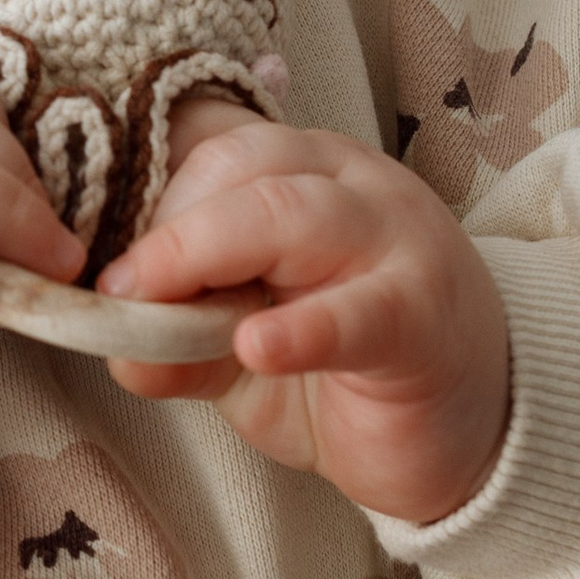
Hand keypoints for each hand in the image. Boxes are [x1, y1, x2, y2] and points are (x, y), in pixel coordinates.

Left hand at [97, 116, 510, 523]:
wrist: (475, 426)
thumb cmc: (353, 371)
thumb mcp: (246, 354)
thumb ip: (181, 343)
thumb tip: (112, 343)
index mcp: (307, 176)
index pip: (218, 153)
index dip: (150, 202)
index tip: (104, 270)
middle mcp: (354, 188)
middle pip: (247, 171)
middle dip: (168, 229)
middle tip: (117, 294)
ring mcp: (397, 244)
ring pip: (295, 216)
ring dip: (209, 255)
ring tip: (157, 312)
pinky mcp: (423, 318)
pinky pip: (360, 310)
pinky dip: (302, 328)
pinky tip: (258, 347)